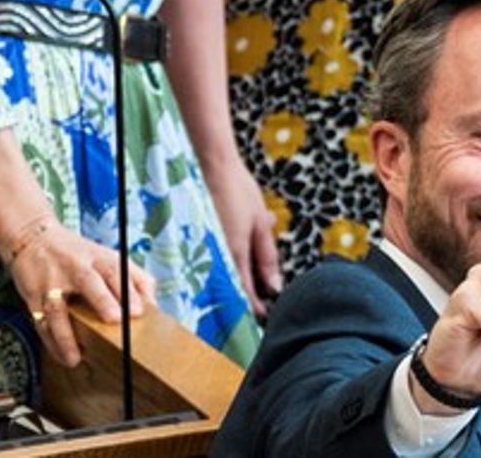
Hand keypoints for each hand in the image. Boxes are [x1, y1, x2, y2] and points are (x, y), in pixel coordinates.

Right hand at [5, 216, 158, 369]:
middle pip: (87, 281)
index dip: (128, 290)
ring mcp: (51, 282)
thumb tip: (154, 304)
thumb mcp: (107, 256)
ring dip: (66, 335)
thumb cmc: (78, 254)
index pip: (115, 270)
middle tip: (114, 321)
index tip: (139, 312)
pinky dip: (52, 343)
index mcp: (97, 257)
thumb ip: (134, 277)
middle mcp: (74, 267)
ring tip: (76, 358)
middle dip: (102, 300)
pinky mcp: (33, 296)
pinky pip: (41, 322)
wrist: (33, 237)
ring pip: (57, 308)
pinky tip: (63, 357)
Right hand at [205, 151, 284, 315]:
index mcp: (234, 254)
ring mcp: (209, 246)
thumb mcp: (260, 223)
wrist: (213, 165)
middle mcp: (218, 254)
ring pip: (227, 270)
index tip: (265, 316)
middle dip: (247, 294)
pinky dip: (235, 256)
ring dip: (241, 274)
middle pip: (234, 284)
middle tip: (261, 301)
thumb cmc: (238, 191)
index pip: (244, 290)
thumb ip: (267, 256)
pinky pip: (221, 254)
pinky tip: (246, 243)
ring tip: (256, 272)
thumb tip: (275, 286)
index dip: (254, 305)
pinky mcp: (205, 237)